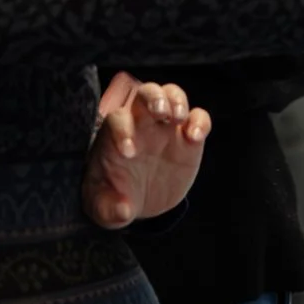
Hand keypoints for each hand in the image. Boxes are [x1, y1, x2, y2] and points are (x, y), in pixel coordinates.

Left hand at [82, 72, 210, 228]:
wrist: (139, 201)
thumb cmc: (113, 197)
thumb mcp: (104, 209)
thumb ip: (109, 210)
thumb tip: (122, 210)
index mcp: (115, 136)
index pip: (117, 120)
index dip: (123, 131)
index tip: (129, 153)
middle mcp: (140, 124)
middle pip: (145, 93)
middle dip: (153, 97)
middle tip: (160, 112)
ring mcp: (166, 128)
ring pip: (172, 95)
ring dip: (177, 100)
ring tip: (178, 117)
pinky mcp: (188, 139)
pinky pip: (198, 118)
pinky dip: (200, 121)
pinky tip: (196, 136)